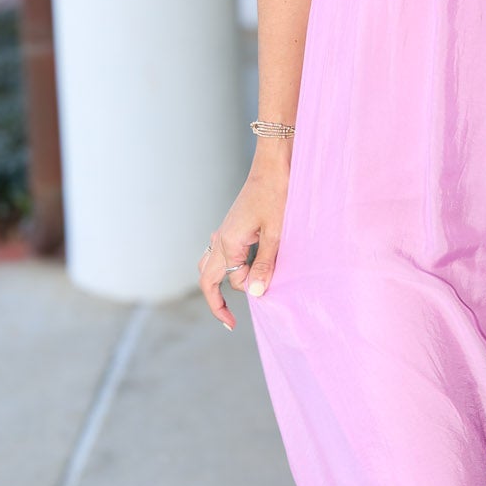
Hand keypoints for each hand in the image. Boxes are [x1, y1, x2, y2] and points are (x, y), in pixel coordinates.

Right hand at [197, 151, 288, 330]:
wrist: (274, 163)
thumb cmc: (278, 194)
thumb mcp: (278, 233)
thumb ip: (265, 264)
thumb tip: (253, 294)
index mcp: (228, 243)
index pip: (230, 282)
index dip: (243, 293)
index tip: (244, 314)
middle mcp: (221, 238)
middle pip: (207, 277)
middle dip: (216, 300)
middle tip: (229, 321)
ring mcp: (225, 230)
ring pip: (211, 264)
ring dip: (221, 281)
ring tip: (236, 296)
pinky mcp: (233, 225)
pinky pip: (221, 251)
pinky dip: (229, 265)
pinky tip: (244, 266)